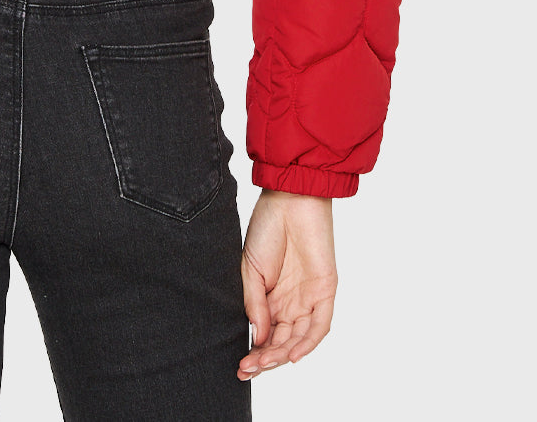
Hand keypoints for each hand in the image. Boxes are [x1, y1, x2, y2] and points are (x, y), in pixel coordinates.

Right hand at [238, 188, 336, 380]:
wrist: (288, 197)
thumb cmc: (266, 226)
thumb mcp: (250, 269)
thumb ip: (255, 304)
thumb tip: (257, 338)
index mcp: (272, 297)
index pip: (266, 335)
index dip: (255, 353)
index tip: (240, 366)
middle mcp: (292, 302)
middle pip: (282, 342)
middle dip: (265, 359)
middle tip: (247, 369)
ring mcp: (309, 298)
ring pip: (299, 338)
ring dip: (282, 354)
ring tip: (263, 363)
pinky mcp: (326, 292)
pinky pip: (320, 325)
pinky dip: (308, 342)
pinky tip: (291, 355)